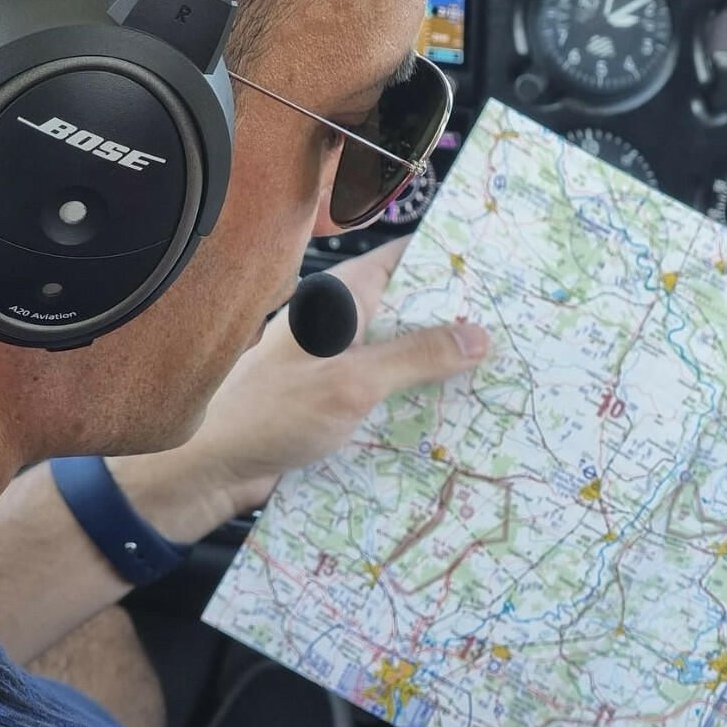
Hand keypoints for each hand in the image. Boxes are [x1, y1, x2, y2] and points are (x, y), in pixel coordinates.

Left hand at [183, 234, 488, 514]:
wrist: (212, 467)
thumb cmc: (271, 413)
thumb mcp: (354, 383)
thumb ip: (416, 357)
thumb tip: (480, 336)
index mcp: (342, 298)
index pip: (406, 260)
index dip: (452, 262)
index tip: (499, 272)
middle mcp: (344, 322)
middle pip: (413, 310)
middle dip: (458, 321)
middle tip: (515, 330)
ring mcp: (342, 361)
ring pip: (405, 353)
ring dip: (442, 365)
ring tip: (498, 373)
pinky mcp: (340, 398)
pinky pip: (391, 389)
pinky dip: (420, 397)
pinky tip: (453, 413)